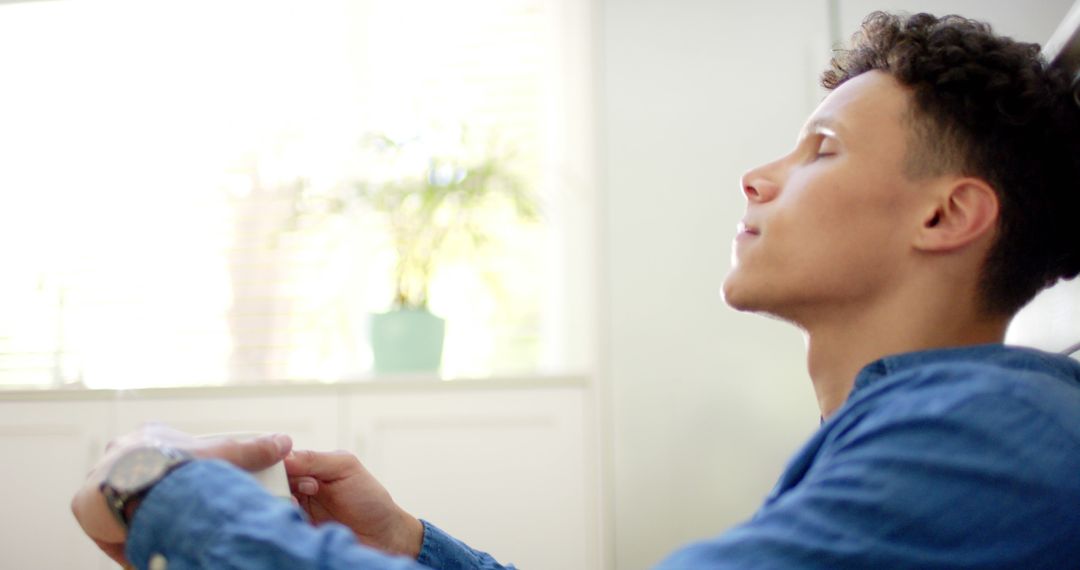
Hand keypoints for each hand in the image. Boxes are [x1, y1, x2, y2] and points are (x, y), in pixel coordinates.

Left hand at [71, 423, 291, 565]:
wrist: (140, 484)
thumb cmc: (182, 464)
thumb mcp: (226, 454)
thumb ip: (253, 449)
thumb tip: (284, 441)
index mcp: (150, 436)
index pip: (166, 457)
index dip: (182, 478)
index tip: (195, 495)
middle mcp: (120, 453)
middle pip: (142, 483)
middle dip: (158, 502)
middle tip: (178, 521)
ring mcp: (100, 478)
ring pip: (122, 505)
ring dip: (138, 521)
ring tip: (161, 538)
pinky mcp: (84, 504)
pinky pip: (106, 526)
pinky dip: (123, 539)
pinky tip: (140, 547)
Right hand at [285, 450, 423, 557]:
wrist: (382, 536)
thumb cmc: (369, 499)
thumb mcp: (346, 468)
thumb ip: (315, 460)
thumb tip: (283, 456)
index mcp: (307, 469)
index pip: (279, 462)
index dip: (278, 465)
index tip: (287, 468)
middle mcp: (296, 490)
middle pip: (271, 483)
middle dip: (279, 484)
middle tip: (303, 489)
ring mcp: (295, 512)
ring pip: (272, 504)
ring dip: (282, 503)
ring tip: (297, 504)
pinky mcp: (297, 533)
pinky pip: (280, 526)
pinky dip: (284, 521)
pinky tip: (297, 519)